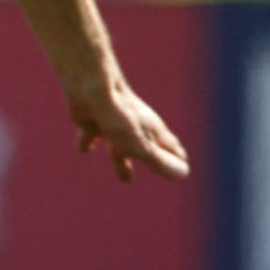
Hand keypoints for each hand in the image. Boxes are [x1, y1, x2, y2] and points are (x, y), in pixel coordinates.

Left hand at [68, 72, 189, 183]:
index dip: (175, 158)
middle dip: (153, 160)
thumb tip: (184, 173)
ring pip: (119, 144)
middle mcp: (134, 126)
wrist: (92, 93)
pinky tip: (85, 149)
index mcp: (151, 132)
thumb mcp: (142, 147)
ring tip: (124, 176)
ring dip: (120, 157)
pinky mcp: (92, 120)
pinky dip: (89, 142)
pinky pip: (91, 134)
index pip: (169, 147)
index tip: (182, 168)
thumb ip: (159, 161)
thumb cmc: (121, 120)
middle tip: (160, 172)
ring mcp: (113, 123)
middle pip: (145, 147)